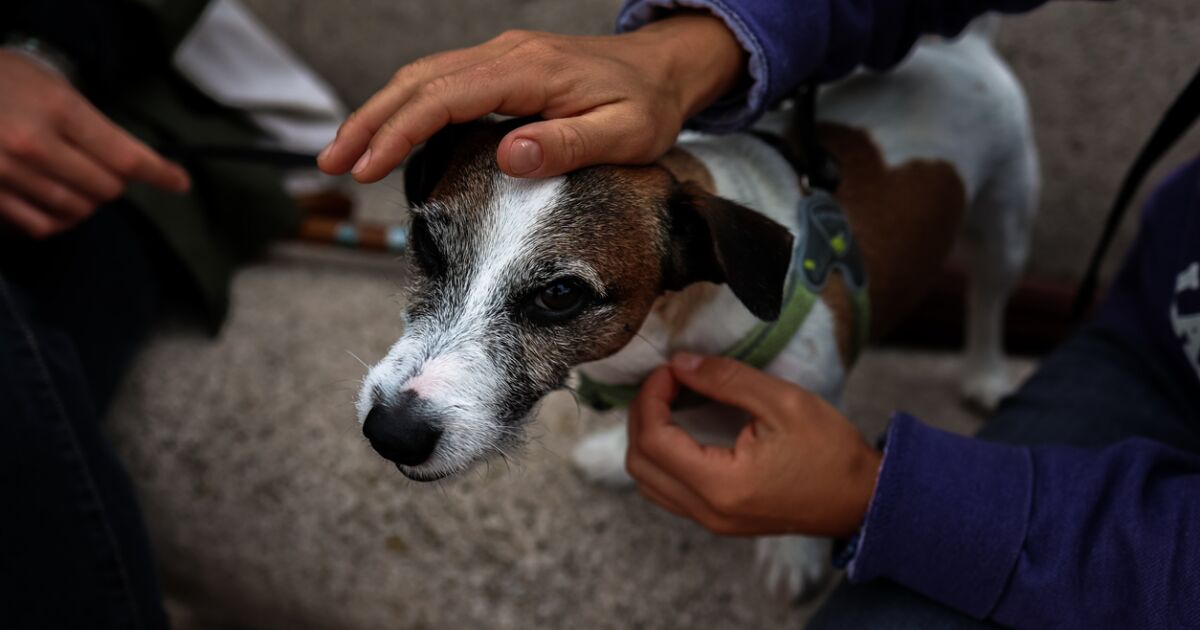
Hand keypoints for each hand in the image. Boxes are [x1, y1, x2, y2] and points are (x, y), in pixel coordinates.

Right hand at [0, 51, 189, 238]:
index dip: (159, 173)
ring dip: (87, 203)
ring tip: (75, 182)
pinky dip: (58, 221)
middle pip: (105, 189)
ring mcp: (5, 171)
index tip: (179, 182)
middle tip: (102, 170)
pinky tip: (54, 203)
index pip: (125, 157)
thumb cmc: (10, 84)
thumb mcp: (57, 92)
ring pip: (76, 211)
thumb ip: (96, 130)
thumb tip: (140, 168)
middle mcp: (32, 143)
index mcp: (58, 110)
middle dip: (113, 184)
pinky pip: (40, 226)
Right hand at [317, 13, 745, 181]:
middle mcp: (506, 57)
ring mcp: (501, 58)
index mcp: (528, 72)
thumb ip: (567, 144)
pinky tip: (392, 133)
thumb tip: (509, 157)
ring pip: (423, 78)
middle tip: (333, 163)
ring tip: (347, 153)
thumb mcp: (625, 134)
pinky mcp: (503, 69)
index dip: (400, 132)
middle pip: (418, 82)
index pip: (446, 99)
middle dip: (370, 122)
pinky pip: (442, 83)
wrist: (664, 68)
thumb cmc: (647, 105)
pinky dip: (408, 107)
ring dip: (380, 113)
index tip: (367, 167)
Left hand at [626, 353, 881, 537]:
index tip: (669, 370)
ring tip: (668, 402)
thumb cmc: (831, 451)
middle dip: (642, 415)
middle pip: (639, 464)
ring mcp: (711, 521)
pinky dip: (661, 458)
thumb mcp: (783, 401)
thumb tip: (681, 363)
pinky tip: (680, 428)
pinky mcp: (718, 520)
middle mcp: (708, 511)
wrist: (861, 499)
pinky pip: (667, 491)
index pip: (654, 441)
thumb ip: (727, 379)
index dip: (651, 398)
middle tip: (665, 382)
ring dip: (647, 438)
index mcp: (722, 484)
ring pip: (647, 481)